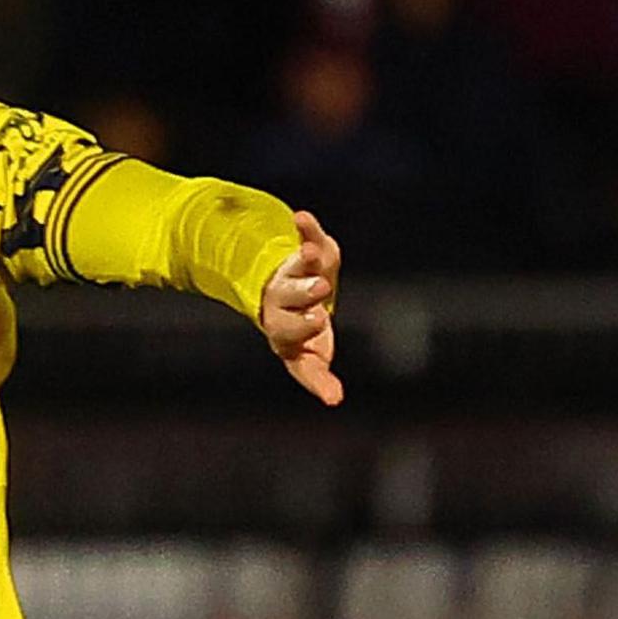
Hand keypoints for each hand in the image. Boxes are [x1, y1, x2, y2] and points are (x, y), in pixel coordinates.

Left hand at [260, 210, 342, 406]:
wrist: (292, 295)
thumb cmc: (306, 330)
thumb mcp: (312, 354)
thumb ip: (319, 379)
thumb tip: (332, 401)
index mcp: (287, 335)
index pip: (291, 341)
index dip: (302, 338)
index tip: (317, 332)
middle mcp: (285, 305)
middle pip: (289, 300)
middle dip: (303, 294)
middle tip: (318, 288)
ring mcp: (292, 276)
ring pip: (296, 269)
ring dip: (305, 261)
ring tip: (311, 252)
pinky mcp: (304, 253)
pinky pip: (306, 238)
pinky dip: (308, 229)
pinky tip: (302, 217)